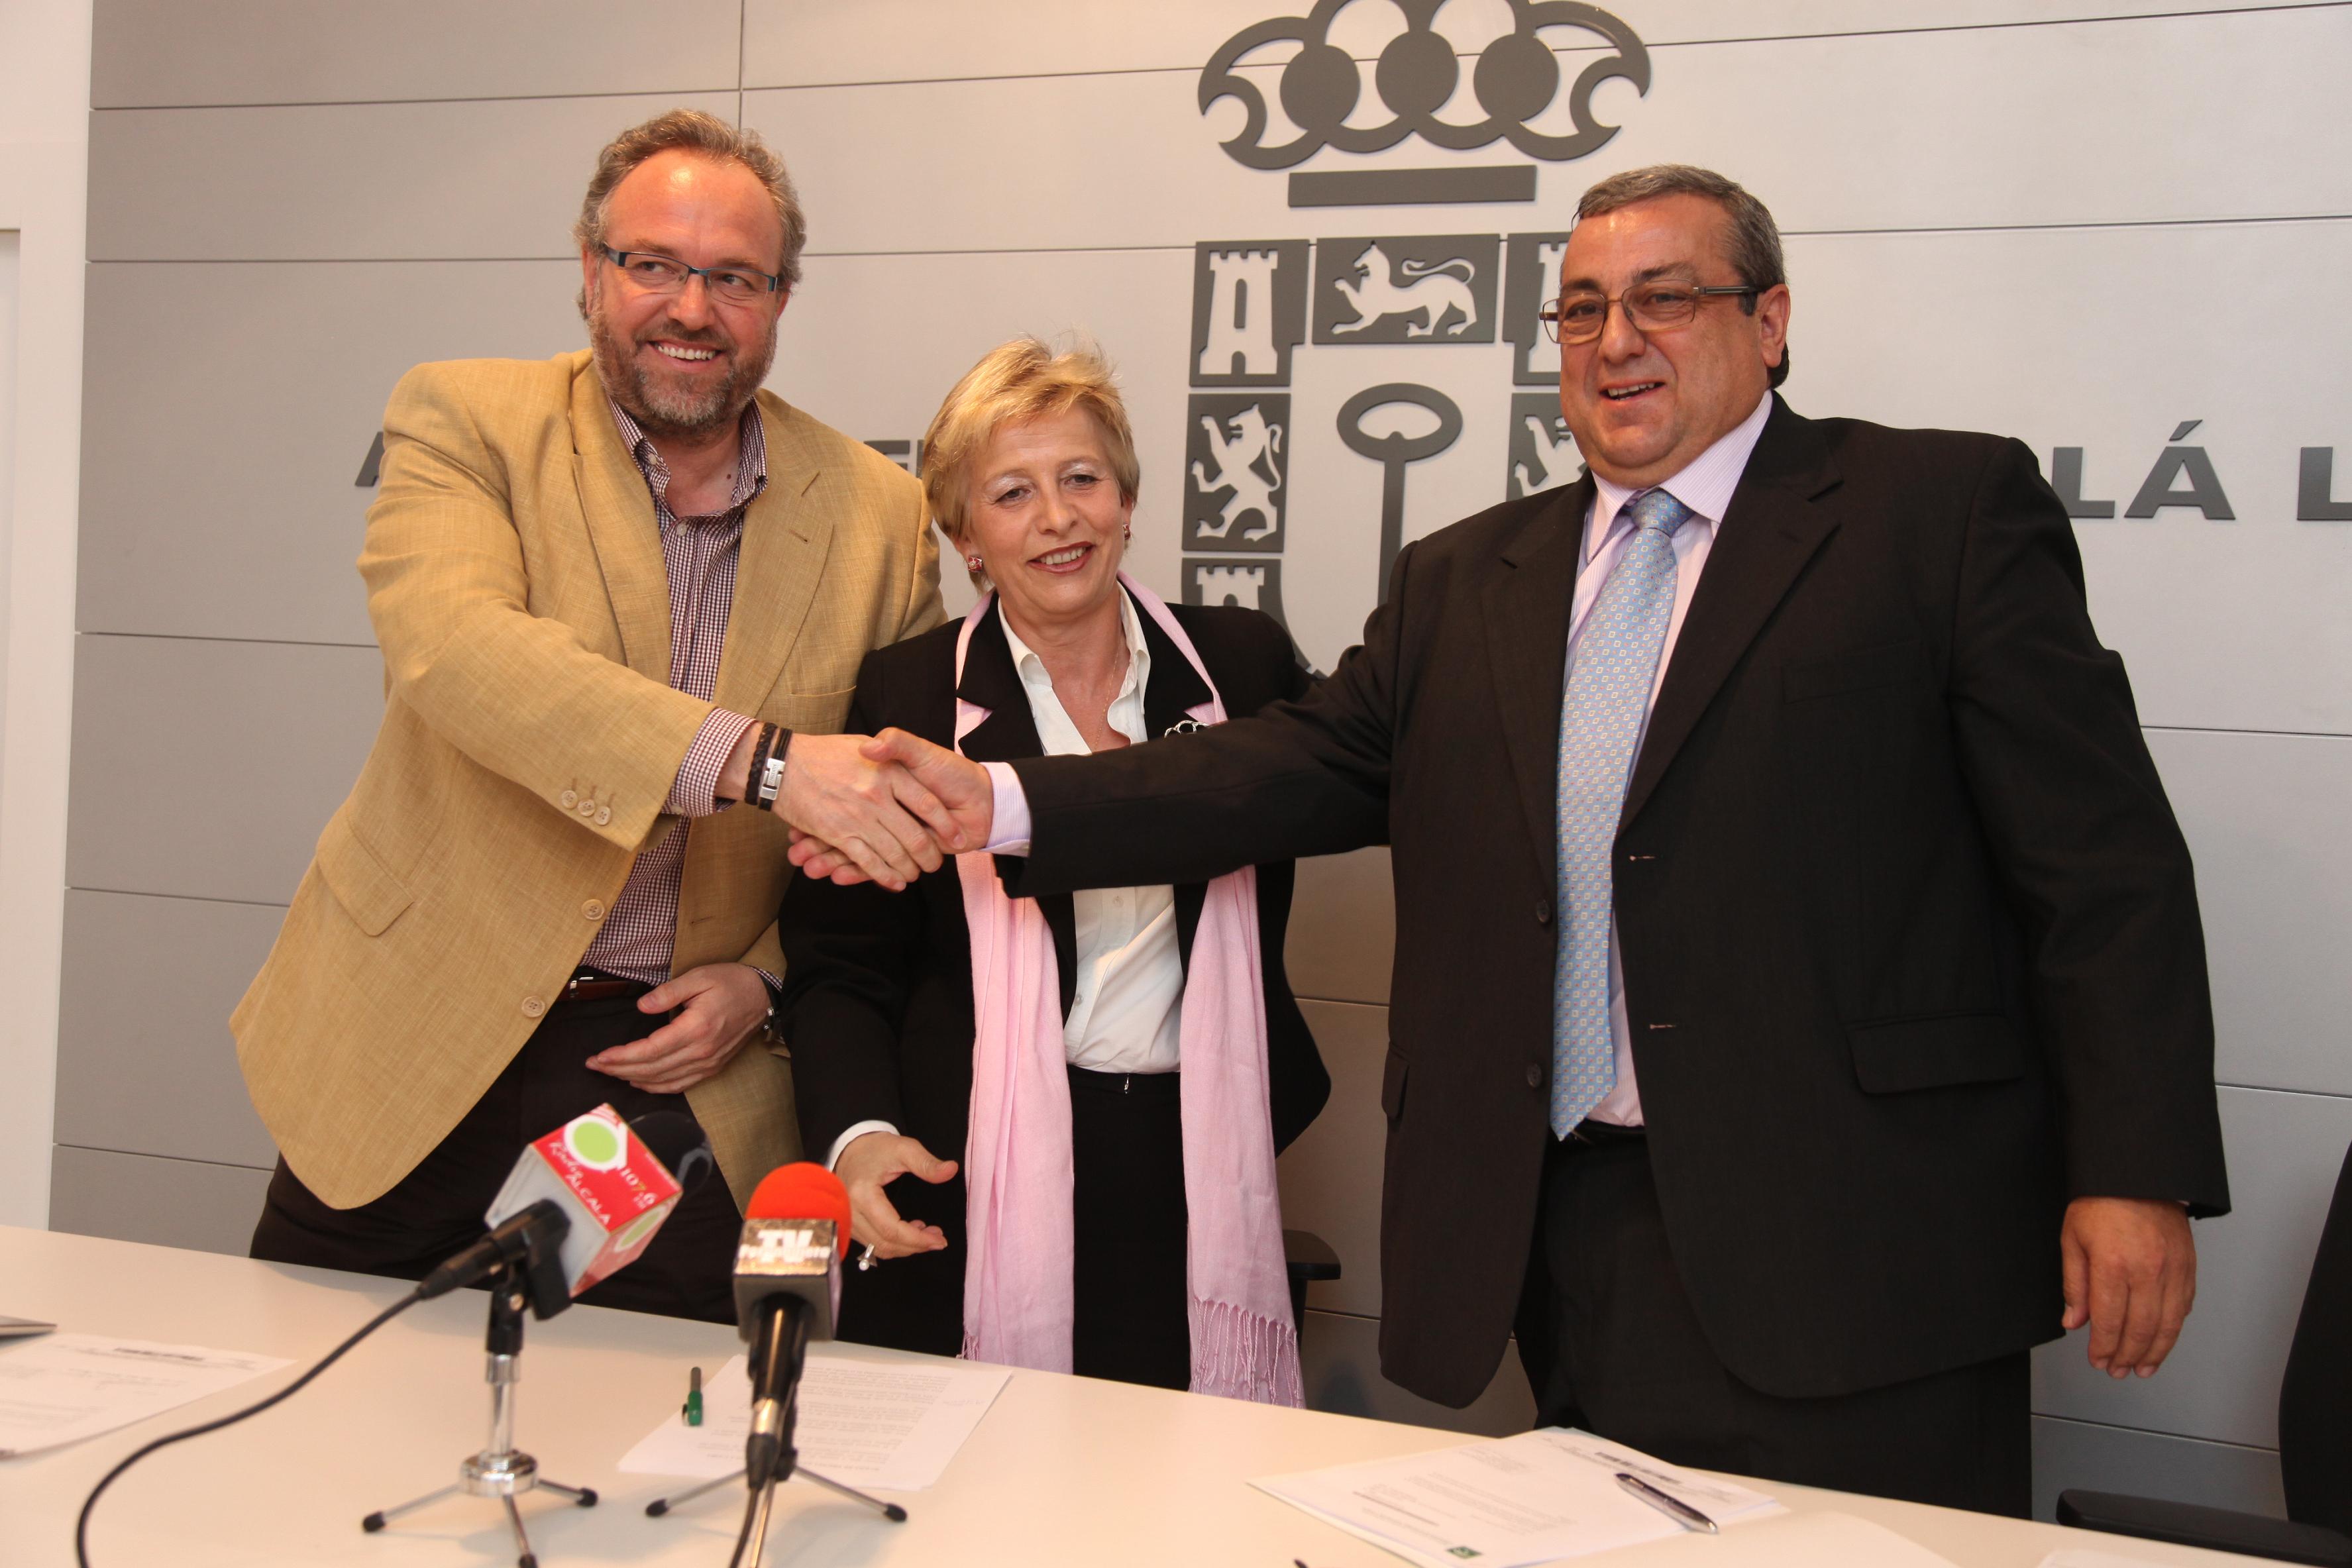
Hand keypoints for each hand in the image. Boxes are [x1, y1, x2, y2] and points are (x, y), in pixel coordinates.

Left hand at [584, 963, 770, 1094]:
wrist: (763, 997)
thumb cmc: (731, 982)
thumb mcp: (699, 977)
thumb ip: (668, 992)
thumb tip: (642, 1007)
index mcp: (696, 1029)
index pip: (650, 1050)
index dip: (621, 1057)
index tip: (599, 1057)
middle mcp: (702, 1052)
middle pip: (652, 1069)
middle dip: (618, 1069)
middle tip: (594, 1065)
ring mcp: (708, 1063)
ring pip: (663, 1081)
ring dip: (633, 1079)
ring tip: (610, 1073)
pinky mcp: (712, 1068)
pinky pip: (679, 1085)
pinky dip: (656, 1087)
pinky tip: (639, 1082)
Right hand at [770, 732, 968, 890]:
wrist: (781, 763)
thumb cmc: (824, 752)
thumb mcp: (863, 741)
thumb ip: (892, 747)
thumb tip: (914, 765)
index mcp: (889, 771)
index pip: (927, 803)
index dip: (945, 824)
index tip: (957, 837)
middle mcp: (877, 795)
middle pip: (915, 835)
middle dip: (929, 856)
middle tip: (934, 864)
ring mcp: (858, 817)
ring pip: (894, 853)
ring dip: (909, 869)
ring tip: (916, 874)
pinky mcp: (839, 834)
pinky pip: (868, 861)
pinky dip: (884, 876)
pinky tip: (895, 882)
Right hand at [835, 1132, 958, 1259]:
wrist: (851, 1150)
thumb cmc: (876, 1149)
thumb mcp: (904, 1149)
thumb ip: (927, 1163)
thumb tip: (951, 1170)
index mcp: (862, 1194)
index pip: (891, 1229)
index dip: (918, 1239)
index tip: (940, 1240)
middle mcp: (850, 1212)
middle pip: (885, 1243)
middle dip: (916, 1246)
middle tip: (939, 1239)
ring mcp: (849, 1221)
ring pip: (879, 1248)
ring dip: (906, 1247)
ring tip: (928, 1234)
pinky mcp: (851, 1225)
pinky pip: (873, 1243)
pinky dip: (894, 1244)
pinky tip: (911, 1232)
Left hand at [2061, 1195, 2197, 1377]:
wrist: (2137, 1174)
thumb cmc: (2100, 1202)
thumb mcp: (2072, 1239)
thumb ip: (2074, 1285)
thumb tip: (2075, 1321)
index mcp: (2112, 1265)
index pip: (2109, 1320)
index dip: (2103, 1347)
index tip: (2097, 1360)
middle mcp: (2146, 1271)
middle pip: (2140, 1329)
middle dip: (2128, 1356)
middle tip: (2118, 1371)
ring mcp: (2172, 1270)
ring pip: (2168, 1324)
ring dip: (2155, 1352)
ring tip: (2143, 1368)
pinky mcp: (2188, 1266)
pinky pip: (2184, 1306)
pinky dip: (2174, 1328)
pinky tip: (2162, 1339)